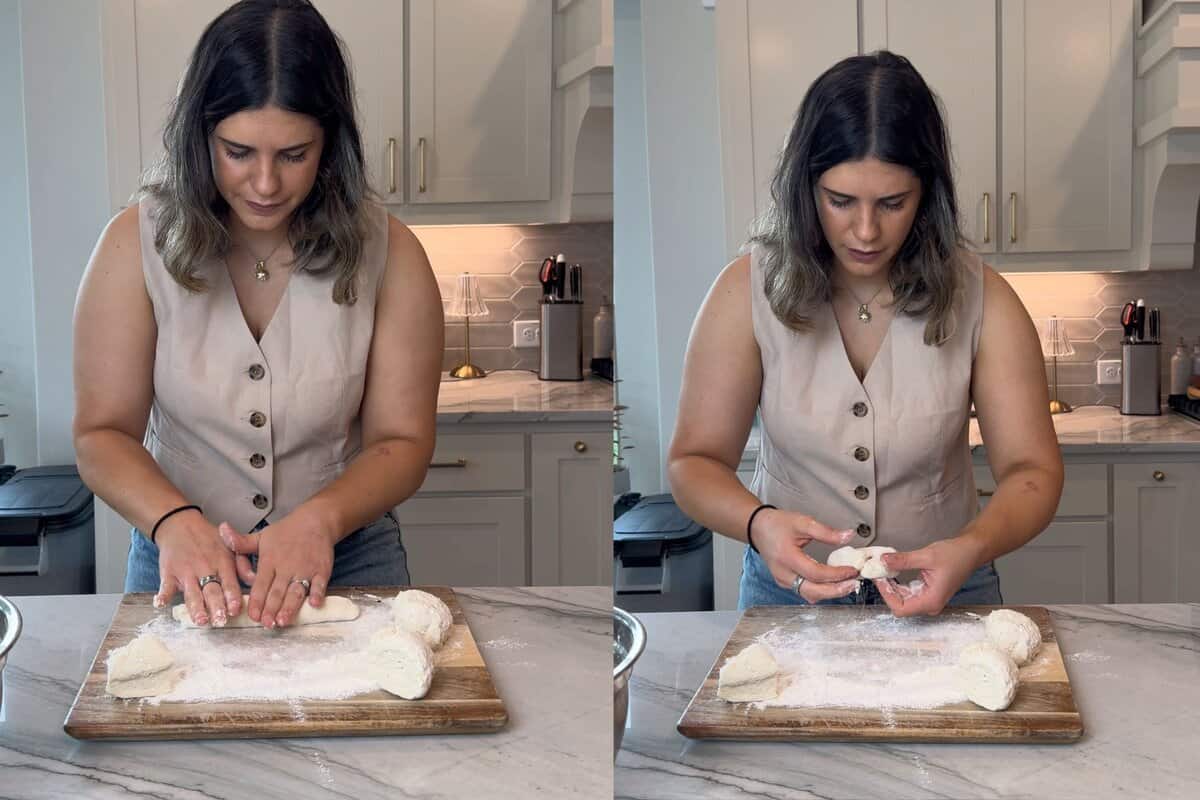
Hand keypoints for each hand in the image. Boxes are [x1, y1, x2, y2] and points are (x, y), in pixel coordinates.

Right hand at [153, 511, 241, 625]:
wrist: (180, 524)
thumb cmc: (208, 538)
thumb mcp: (230, 546)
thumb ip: (243, 564)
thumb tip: (254, 579)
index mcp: (222, 562)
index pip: (229, 583)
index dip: (232, 597)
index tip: (235, 610)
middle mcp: (205, 568)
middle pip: (211, 591)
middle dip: (216, 607)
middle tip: (220, 621)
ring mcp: (186, 571)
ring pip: (192, 592)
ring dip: (196, 607)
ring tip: (200, 620)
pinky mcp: (169, 572)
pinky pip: (165, 585)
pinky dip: (162, 595)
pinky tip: (160, 604)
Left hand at [218, 513, 334, 628]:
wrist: (315, 521)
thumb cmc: (287, 531)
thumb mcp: (261, 536)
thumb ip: (240, 542)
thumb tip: (221, 530)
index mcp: (270, 560)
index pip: (261, 584)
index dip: (256, 601)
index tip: (252, 615)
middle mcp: (286, 567)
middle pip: (277, 591)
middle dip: (271, 609)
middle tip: (266, 624)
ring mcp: (305, 569)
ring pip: (296, 591)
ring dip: (290, 606)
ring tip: (283, 620)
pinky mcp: (321, 570)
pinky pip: (320, 584)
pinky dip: (317, 594)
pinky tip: (314, 604)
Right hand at [751, 508, 861, 602]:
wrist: (758, 528)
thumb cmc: (777, 524)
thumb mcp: (803, 522)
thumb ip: (826, 531)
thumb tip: (848, 536)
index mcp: (787, 557)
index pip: (816, 573)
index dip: (836, 574)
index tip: (852, 570)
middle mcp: (783, 574)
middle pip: (813, 591)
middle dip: (836, 590)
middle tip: (853, 583)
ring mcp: (783, 581)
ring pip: (810, 595)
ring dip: (830, 592)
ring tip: (846, 584)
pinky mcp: (785, 583)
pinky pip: (805, 592)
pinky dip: (821, 591)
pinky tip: (832, 584)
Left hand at [873, 536, 983, 616]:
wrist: (971, 551)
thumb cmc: (956, 555)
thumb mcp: (926, 556)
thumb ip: (903, 561)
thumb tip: (883, 561)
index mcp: (931, 601)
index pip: (900, 608)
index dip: (886, 595)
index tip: (879, 579)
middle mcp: (930, 604)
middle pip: (900, 605)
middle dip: (887, 590)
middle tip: (878, 572)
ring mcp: (929, 600)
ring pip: (903, 599)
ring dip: (892, 586)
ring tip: (884, 570)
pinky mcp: (928, 593)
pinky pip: (908, 593)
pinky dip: (899, 584)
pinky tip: (894, 572)